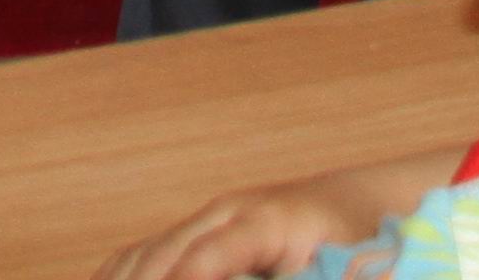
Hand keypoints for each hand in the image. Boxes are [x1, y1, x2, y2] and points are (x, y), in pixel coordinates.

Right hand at [96, 157, 432, 279]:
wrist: (356, 206)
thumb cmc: (357, 243)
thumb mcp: (339, 269)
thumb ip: (307, 276)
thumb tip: (278, 276)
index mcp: (265, 220)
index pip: (209, 256)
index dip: (184, 277)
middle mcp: (226, 213)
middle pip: (164, 254)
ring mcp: (206, 219)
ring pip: (145, 254)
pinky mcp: (198, 233)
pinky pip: (145, 254)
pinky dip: (122, 274)